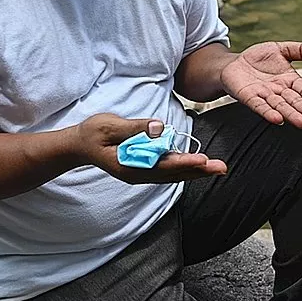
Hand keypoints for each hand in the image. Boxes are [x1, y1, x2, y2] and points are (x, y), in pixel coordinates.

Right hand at [73, 113, 226, 183]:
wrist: (80, 146)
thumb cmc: (93, 134)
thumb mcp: (108, 126)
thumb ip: (134, 128)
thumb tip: (160, 128)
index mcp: (129, 166)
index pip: (162, 165)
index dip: (183, 162)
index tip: (203, 160)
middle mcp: (139, 174)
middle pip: (173, 174)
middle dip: (198, 171)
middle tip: (221, 167)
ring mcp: (142, 173)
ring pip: (174, 175)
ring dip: (196, 172)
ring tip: (218, 169)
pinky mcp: (145, 168)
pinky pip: (169, 171)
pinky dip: (186, 169)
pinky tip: (200, 167)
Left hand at [221, 41, 301, 127]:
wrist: (233, 64)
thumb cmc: (259, 59)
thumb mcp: (280, 49)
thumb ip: (300, 50)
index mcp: (290, 80)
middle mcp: (279, 91)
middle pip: (294, 102)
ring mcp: (264, 95)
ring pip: (280, 106)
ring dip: (291, 115)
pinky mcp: (248, 97)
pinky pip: (259, 106)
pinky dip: (268, 112)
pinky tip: (277, 120)